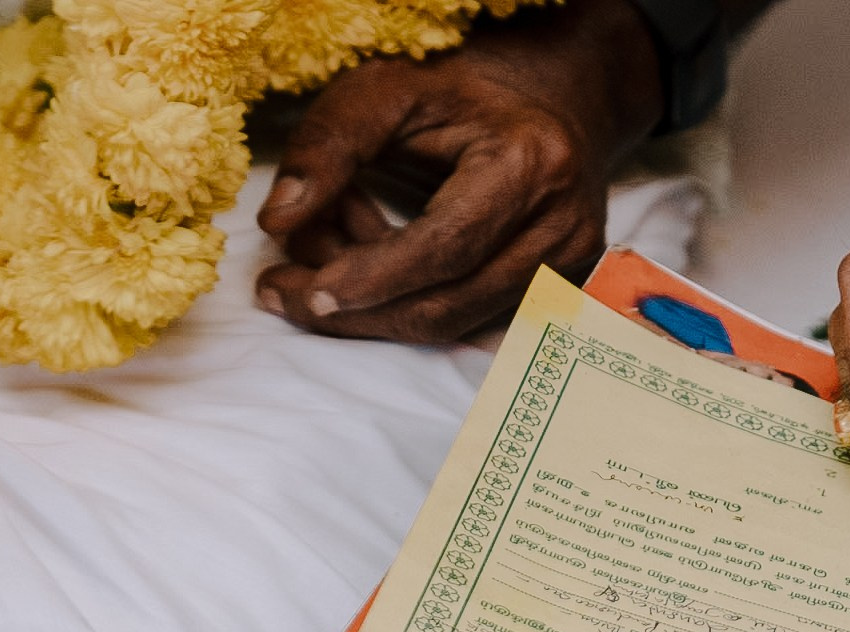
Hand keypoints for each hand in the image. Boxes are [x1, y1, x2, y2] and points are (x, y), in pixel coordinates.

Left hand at [254, 0, 662, 343]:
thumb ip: (329, 146)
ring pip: (460, 323)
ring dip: (383, 304)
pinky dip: (414, 302)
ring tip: (335, 254)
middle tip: (288, 296)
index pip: (446, 247)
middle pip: (452, 303)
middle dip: (364, 311)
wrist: (553, 99)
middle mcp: (562, 225)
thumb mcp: (386, 91)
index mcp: (528, 166)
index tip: (308, 294)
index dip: (374, 279)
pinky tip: (379, 264)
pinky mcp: (562, 287)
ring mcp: (570, 264)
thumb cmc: (461, 92)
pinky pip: (473, 320)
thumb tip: (279, 224)